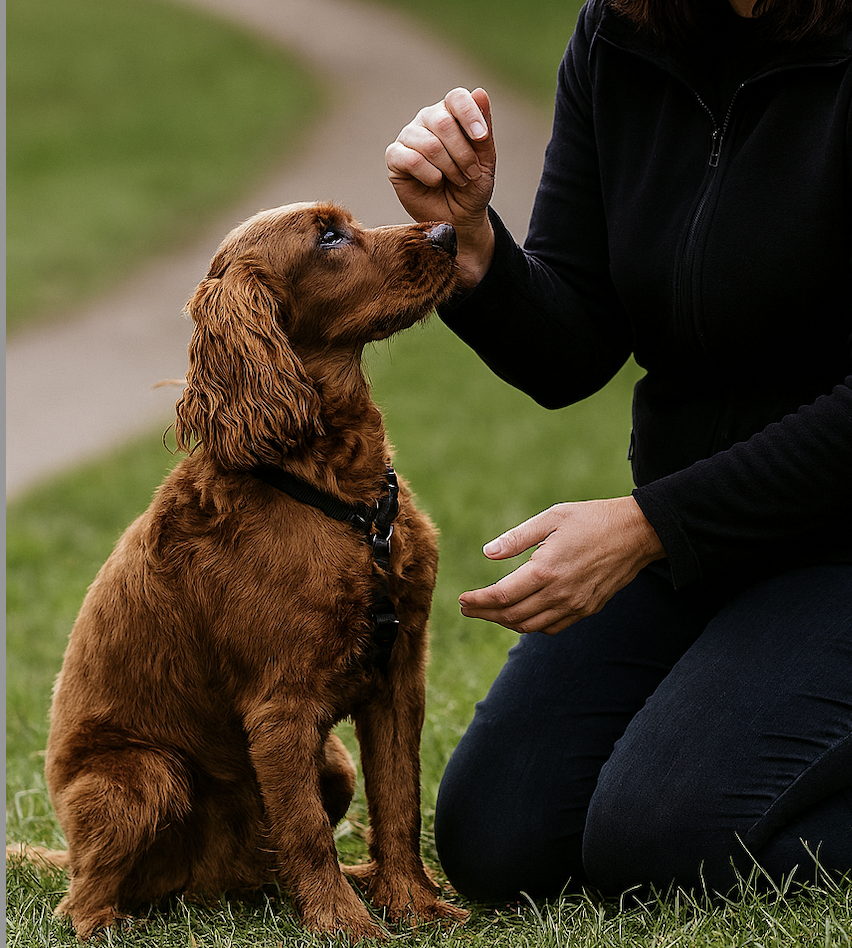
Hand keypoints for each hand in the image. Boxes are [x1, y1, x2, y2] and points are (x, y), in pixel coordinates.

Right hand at [386, 87, 495, 287]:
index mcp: (450, 113)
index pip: (456, 97)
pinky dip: (429, 175)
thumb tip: (480, 91)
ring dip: (449, 168)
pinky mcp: (395, 158)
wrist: (459, 217)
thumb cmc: (471, 186)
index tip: (482, 137)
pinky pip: (411, 159)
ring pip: (429, 144)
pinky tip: (434, 182)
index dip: (470, 115)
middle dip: (463, 154)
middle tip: (471, 174)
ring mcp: (409, 137)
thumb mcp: (486, 159)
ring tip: (456, 180)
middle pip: (444, 122)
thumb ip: (484, 128)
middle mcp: (428, 120)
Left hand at [458, 497, 664, 634]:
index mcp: (546, 570)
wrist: (636, 533)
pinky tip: (521, 615)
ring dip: (506, 622)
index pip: (502, 596)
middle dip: (485, 614)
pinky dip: (532, 626)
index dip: (478, 601)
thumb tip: (488, 553)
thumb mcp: (551, 518)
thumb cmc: (591, 519)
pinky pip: (552, 627)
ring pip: (531, 626)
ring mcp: (575, 605)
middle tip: (468, 608)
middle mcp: (559, 593)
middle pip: (512, 616)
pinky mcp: (587, 609)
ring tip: (490, 612)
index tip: (462, 599)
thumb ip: (517, 538)